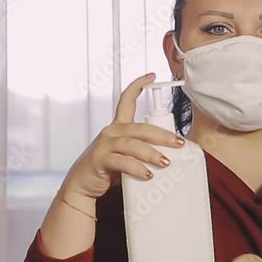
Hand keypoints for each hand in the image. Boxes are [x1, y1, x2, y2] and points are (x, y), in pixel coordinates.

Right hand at [61, 72, 185, 199]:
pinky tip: (147, 174)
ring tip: (166, 162)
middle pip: (140, 128)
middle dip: (162, 135)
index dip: (138, 86)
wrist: (82, 184)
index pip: (127, 101)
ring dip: (151, 153)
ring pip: (132, 144)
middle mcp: (111, 132)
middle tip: (179, 143)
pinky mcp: (100, 159)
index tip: (151, 76)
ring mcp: (104, 145)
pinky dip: (136, 168)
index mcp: (119, 127)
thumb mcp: (127, 155)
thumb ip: (144, 150)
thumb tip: (174, 154)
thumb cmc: (108, 169)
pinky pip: (121, 162)